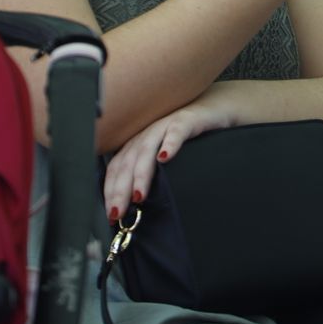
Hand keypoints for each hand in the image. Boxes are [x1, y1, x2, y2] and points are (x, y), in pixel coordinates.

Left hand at [102, 95, 235, 220]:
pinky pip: (176, 131)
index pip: (116, 168)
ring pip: (146, 149)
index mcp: (137, 144)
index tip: (111, 214)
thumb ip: (148, 175)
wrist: (212, 109)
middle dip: (120, 189)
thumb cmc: (185, 137)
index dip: (110, 191)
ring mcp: (165, 126)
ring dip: (140, 174)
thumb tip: (135, 206)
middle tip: (118, 212)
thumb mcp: (160, 156)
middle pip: (127, 162)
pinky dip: (169, 144)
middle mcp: (146, 134)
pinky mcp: (186, 120)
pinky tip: (165, 157)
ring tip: (139, 195)